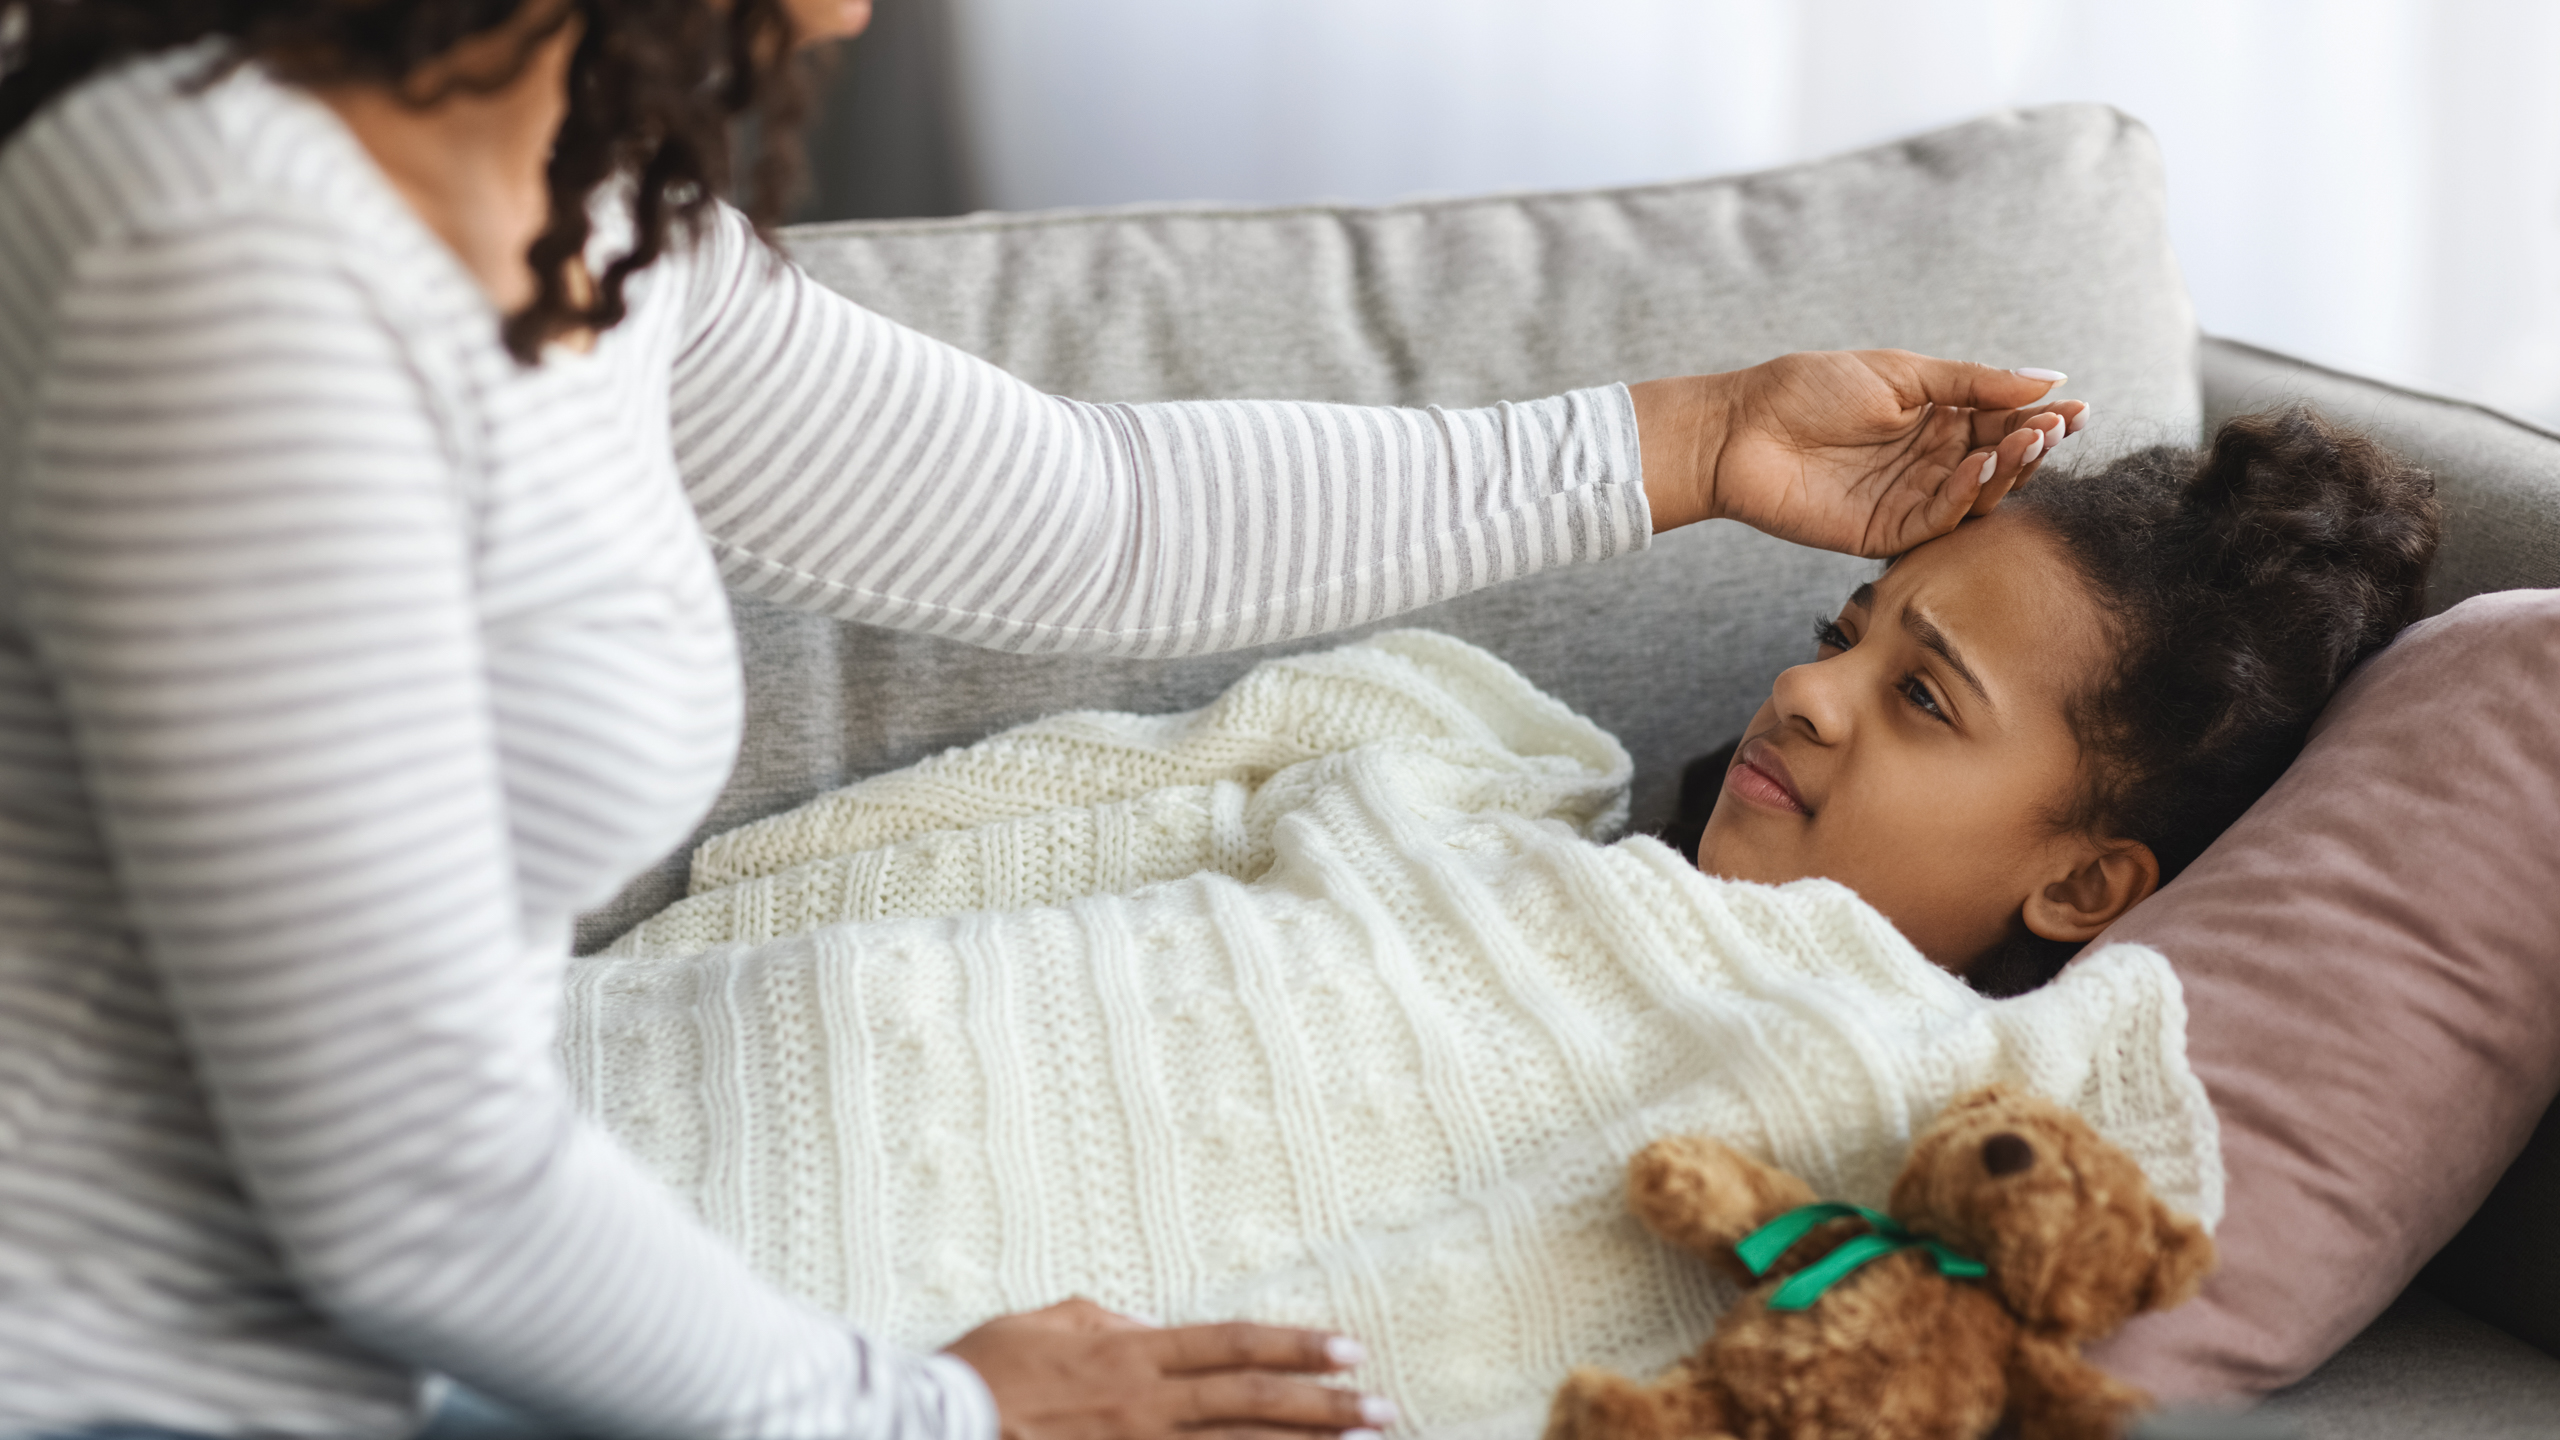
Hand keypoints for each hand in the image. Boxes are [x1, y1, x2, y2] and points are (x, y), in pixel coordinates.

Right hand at [946, 1297, 1393, 1439]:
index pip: (1232, 1345)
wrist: (933, 1427)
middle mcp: (1146, 1405)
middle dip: (1325, 1405)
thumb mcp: (1049, 1322)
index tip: (1347, 1348)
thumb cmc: (984, 1370)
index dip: (1294, 1345)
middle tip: (1383, 1409)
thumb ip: (1109, 1321)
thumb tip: (1150, 1325)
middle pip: (1253, 1401)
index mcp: (1132, 1353)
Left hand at [1632, 350, 2089, 556]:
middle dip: (2032, 446)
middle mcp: (1928, 464)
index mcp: (1935, 421)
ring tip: (2025, 442)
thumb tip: (2051, 378)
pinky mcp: (1883, 534)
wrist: (1739, 429)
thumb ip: (1973, 383)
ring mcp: (1908, 500)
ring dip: (2007, 471)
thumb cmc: (1808, 390)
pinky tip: (1979, 466)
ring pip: (1976, 497)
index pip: (2002, 425)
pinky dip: (1963, 497)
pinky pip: (1936, 522)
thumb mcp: (1901, 373)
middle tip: (2055, 428)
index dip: (2039, 419)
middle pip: (1998, 463)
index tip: (2077, 408)